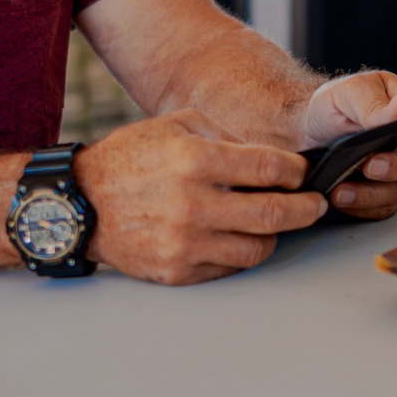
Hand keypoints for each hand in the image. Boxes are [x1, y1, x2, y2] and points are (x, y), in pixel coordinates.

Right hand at [76, 109, 323, 283]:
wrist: (81, 204)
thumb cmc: (131, 159)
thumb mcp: (176, 125)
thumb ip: (226, 136)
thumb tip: (274, 154)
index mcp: (193, 160)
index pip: (268, 167)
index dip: (296, 171)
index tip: (302, 174)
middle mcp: (191, 204)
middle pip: (273, 213)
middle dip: (306, 209)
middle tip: (316, 205)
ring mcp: (184, 243)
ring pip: (257, 248)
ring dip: (275, 235)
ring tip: (274, 222)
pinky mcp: (177, 271)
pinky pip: (229, 267)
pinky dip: (242, 252)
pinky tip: (239, 236)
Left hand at [297, 74, 396, 218]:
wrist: (303, 131)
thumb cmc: (333, 105)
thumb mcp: (349, 92)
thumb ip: (375, 104)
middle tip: (372, 164)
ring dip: (376, 190)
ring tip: (345, 187)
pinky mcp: (383, 192)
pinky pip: (384, 206)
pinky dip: (362, 204)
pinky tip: (341, 196)